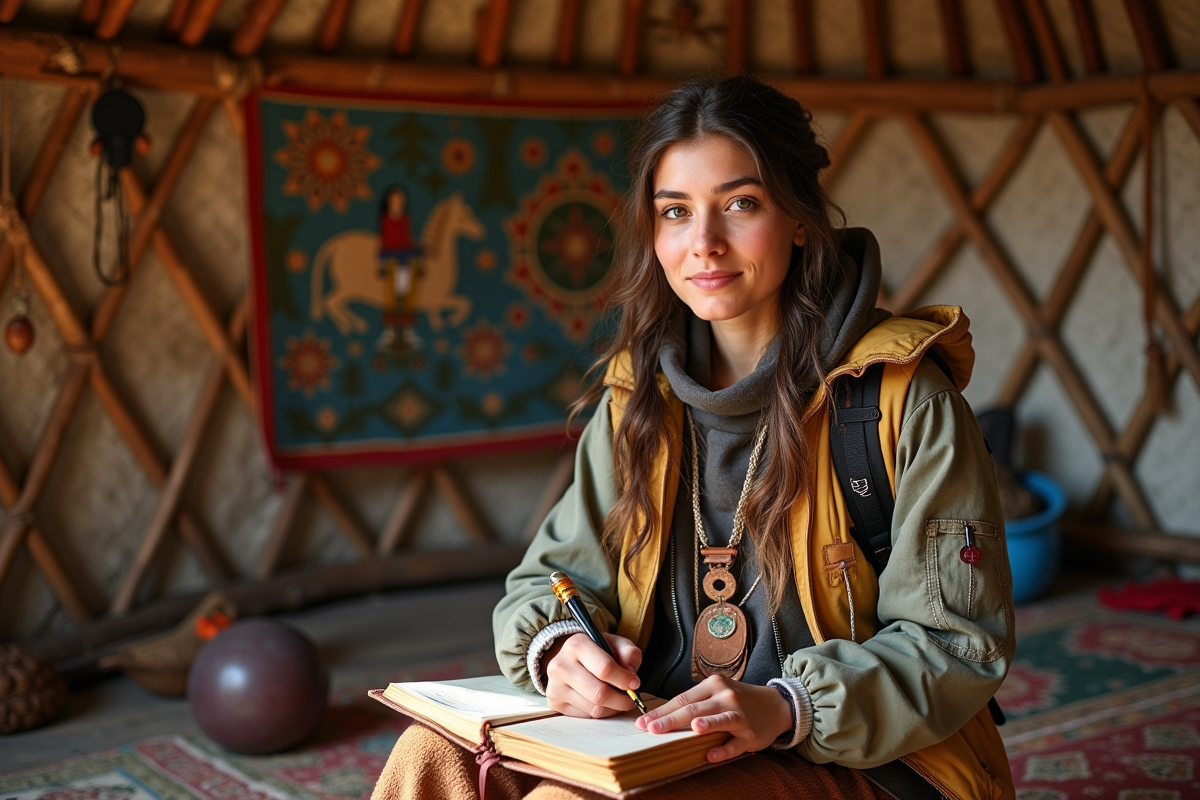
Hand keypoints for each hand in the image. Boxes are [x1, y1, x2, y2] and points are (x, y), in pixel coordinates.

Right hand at [544, 632, 641, 718]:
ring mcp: (555, 686)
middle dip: (621, 700)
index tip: (635, 683)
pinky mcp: (555, 703)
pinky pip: (586, 716)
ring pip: (594, 708)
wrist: (570, 658)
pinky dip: (600, 713)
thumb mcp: (616, 644)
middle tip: (631, 699)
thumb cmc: (597, 651)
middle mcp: (561, 665)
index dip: (624, 679)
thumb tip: (631, 676)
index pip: (604, 668)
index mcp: (576, 644)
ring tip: (618, 700)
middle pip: (599, 693)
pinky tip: (604, 703)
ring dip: (613, 708)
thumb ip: (629, 654)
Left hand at [634, 675, 791, 761]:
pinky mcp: (751, 734)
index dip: (662, 710)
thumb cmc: (738, 700)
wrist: (775, 705)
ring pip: (720, 720)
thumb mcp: (717, 693)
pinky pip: (735, 743)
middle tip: (652, 728)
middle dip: (672, 719)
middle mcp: (726, 697)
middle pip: (695, 708)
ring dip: (706, 725)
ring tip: (692, 729)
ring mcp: (740, 716)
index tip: (643, 721)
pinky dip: (723, 749)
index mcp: (713, 685)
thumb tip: (662, 716)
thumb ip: (695, 702)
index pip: (682, 699)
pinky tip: (710, 754)